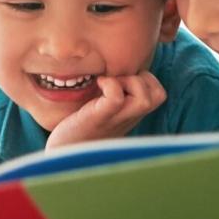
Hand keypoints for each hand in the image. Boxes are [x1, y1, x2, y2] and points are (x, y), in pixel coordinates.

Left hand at [45, 73, 166, 148]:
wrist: (60, 152)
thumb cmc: (76, 128)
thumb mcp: (99, 109)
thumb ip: (110, 93)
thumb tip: (108, 66)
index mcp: (130, 115)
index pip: (158, 94)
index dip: (145, 79)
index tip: (122, 79)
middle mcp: (128, 119)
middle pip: (159, 95)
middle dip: (142, 78)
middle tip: (118, 80)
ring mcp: (115, 120)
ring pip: (145, 98)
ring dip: (129, 81)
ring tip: (109, 83)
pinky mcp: (98, 119)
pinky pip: (116, 97)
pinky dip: (110, 84)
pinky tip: (97, 84)